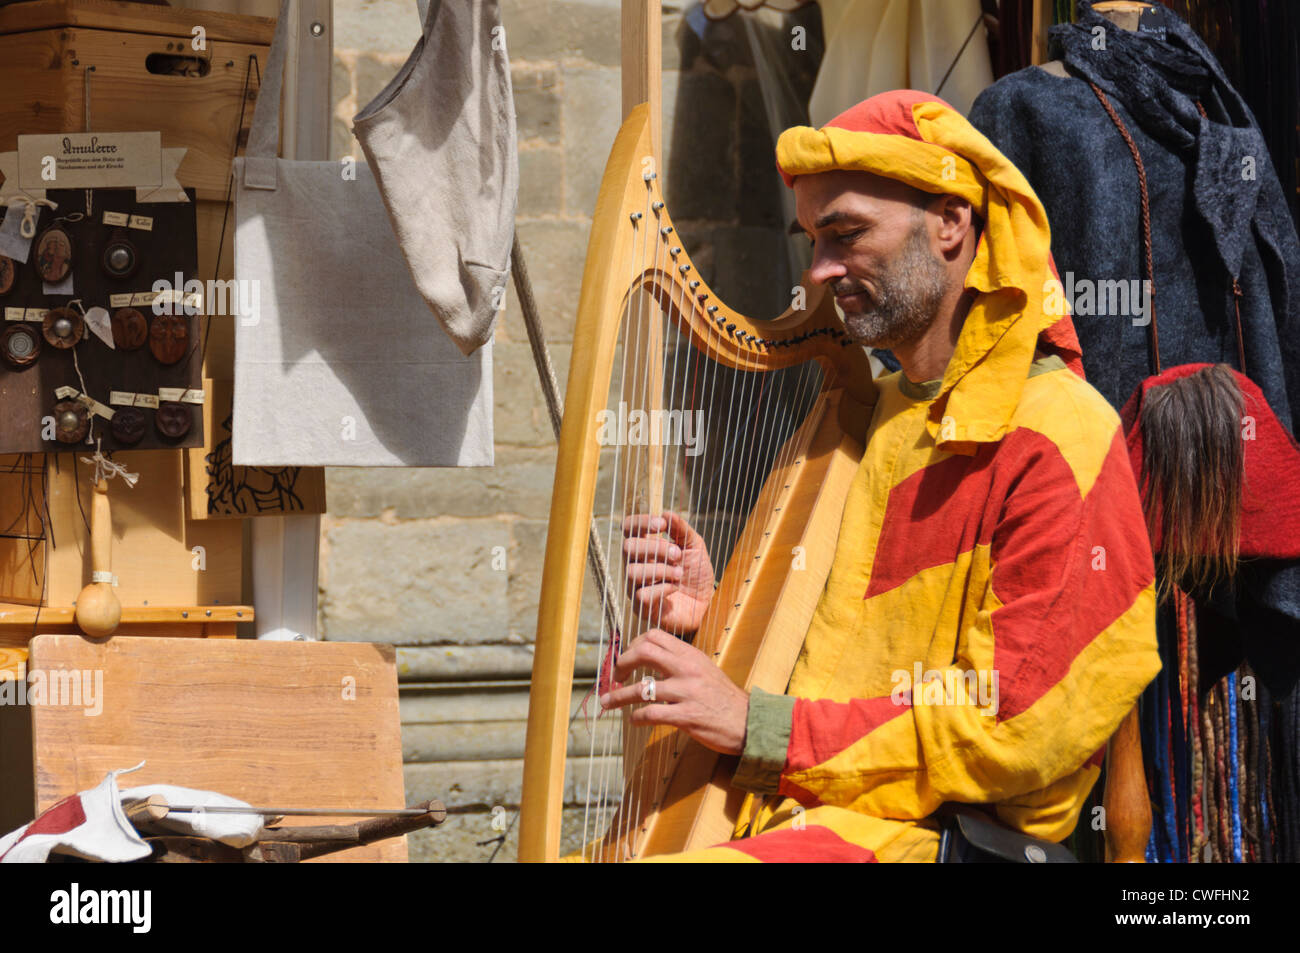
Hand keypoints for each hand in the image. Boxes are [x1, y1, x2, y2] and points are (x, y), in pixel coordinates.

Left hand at [600, 629, 748, 755]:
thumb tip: (653, 660)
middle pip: (643, 652)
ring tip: (607, 702)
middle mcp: (687, 669)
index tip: (627, 658)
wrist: (750, 723)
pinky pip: (651, 714)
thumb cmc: (725, 699)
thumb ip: (681, 663)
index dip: (634, 645)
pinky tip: (634, 720)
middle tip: (615, 676)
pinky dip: (637, 718)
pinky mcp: (686, 716)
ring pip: (641, 688)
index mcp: (691, 655)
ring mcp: (686, 692)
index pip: (654, 636)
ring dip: (618, 696)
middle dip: (622, 663)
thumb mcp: (705, 670)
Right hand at [622, 511, 714, 635]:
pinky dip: (662, 588)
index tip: (661, 524)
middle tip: (677, 555)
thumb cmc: (696, 573)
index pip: (629, 528)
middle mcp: (636, 564)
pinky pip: (642, 595)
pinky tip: (674, 588)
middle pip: (628, 547)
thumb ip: (681, 529)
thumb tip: (667, 512)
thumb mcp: (695, 546)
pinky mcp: (643, 607)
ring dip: (661, 570)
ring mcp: (637, 586)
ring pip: (633, 571)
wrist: (707, 602)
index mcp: (646, 547)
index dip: (640, 522)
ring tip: (679, 574)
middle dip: (655, 548)